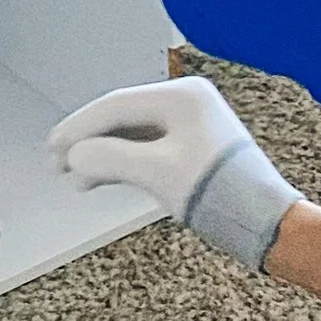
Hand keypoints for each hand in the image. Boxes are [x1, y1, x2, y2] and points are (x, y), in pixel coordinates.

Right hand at [49, 75, 301, 272]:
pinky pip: (148, 146)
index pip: (116, 105)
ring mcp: (193, 123)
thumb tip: (75, 156)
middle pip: (123, 116)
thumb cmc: (221, 195)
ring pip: (133, 132)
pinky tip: (105, 177)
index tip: (54, 147)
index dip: (79, 127)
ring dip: (104, 153)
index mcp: (182, 97)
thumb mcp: (157, 173)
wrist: (266, 223)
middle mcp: (188, 102)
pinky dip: (124, 161)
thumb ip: (110, 158)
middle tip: (58, 162)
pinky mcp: (195, 146)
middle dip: (89, 140)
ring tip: (78, 177)